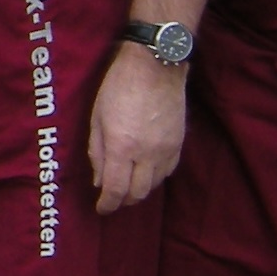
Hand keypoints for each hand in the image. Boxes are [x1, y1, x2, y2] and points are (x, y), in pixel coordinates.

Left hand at [87, 41, 188, 214]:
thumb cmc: (118, 86)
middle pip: (138, 193)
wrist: (156, 66)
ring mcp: (166, 148)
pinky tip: (146, 172)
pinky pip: (169, 170)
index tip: (102, 209)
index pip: (115, 189)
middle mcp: (146, 153)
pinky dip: (156, 178)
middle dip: (124, 201)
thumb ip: (96, 152)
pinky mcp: (179, 142)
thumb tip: (99, 181)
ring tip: (128, 186)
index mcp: (121, 146)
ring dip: (140, 190)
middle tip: (113, 200)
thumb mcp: (97, 118)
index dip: (107, 204)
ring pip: (155, 184)